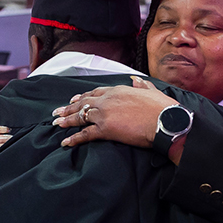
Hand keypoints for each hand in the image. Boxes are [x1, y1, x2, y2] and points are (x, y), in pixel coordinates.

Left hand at [52, 76, 177, 148]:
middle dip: (69, 107)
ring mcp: (105, 113)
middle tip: (58, 111)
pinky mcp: (105, 129)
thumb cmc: (162, 108)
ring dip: (67, 120)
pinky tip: (65, 142)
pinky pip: (85, 134)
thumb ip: (141, 85)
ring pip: (80, 116)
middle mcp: (108, 99)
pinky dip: (74, 138)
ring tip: (56, 123)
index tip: (75, 99)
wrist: (165, 121)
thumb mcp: (151, 91)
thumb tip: (135, 80)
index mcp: (118, 90)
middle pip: (84, 102)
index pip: (96, 92)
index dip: (84, 96)